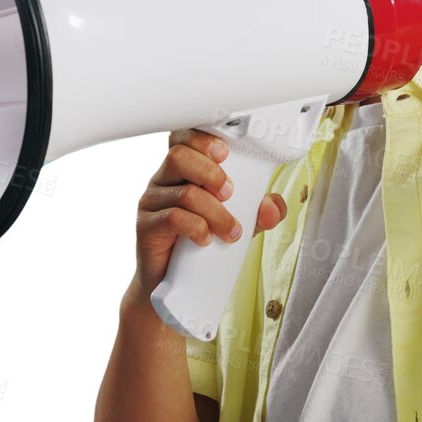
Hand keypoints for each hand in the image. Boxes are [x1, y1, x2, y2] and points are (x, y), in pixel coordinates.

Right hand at [133, 129, 287, 296]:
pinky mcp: (147, 227)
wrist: (174, 284)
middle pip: (179, 155)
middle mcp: (164, 180)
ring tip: (230, 232)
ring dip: (215, 211)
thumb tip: (274, 205)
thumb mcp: (237, 224)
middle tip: (230, 194)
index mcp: (183, 169)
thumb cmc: (202, 242)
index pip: (183, 137)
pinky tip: (206, 239)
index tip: (225, 152)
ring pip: (184, 191)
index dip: (202, 138)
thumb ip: (257, 212)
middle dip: (212, 173)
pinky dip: (197, 228)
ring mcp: (152, 202)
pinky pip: (172, 218)